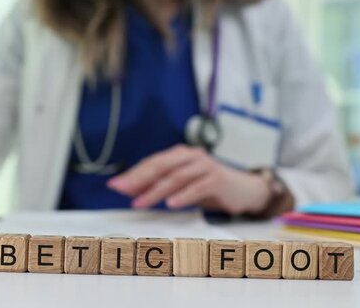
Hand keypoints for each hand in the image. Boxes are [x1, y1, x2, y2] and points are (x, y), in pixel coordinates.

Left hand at [107, 144, 270, 214]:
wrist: (244, 190)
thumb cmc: (209, 187)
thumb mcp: (181, 186)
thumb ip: (157, 185)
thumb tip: (127, 189)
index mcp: (180, 155)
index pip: (152, 162)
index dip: (133, 173)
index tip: (114, 185)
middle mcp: (192, 156)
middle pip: (161, 165)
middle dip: (139, 178)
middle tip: (121, 190)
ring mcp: (206, 166)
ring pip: (177, 177)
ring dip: (157, 191)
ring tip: (141, 202)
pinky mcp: (218, 179)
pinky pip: (198, 187)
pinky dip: (183, 196)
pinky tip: (171, 204)